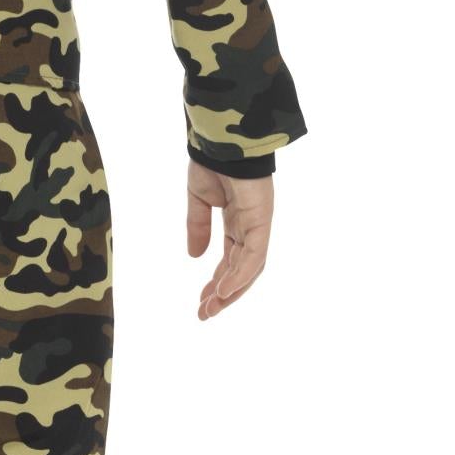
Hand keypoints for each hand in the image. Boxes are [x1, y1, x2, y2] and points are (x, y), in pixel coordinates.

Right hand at [186, 160, 273, 320]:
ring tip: (212, 308)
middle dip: (224, 294)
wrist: (220, 140)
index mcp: (236, 222)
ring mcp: (257, 225)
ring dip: (231, 291)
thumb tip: (194, 256)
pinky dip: (240, 275)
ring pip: (249, 268)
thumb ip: (197, 227)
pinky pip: (253, 255)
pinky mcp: (260, 221)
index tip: (201, 301)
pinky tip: (224, 290)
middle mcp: (250, 227)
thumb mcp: (199, 200)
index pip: (230, 260)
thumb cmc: (211, 162)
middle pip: (241, 270)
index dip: (217, 282)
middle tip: (205, 313)